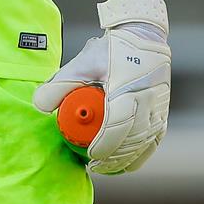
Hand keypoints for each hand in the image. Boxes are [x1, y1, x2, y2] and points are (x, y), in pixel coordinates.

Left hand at [32, 0, 171, 174]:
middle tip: (92, 165)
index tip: (89, 155)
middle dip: (111, 158)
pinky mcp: (163, 112)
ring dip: (124, 159)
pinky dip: (138, 155)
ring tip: (103, 167)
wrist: (144, 36)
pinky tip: (123, 164)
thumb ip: (60, 84)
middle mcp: (147, 101)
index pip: (116, 128)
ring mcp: (158, 109)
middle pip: (130, 141)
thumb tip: (40, 106)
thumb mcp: (82, 62)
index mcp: (127, 89)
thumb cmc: (112, 49)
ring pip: (143, 144)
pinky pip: (153, 141)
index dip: (102, 146)